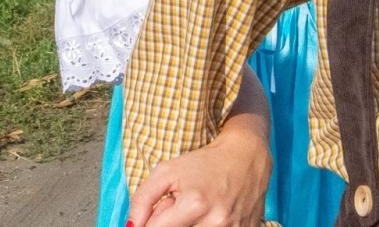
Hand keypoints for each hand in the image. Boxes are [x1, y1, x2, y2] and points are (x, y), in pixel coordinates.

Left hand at [128, 128, 270, 226]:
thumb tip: (131, 226)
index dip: (149, 226)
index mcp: (194, 204)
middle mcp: (215, 222)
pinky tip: (210, 217)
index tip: (153, 217)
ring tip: (194, 213)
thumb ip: (142, 199)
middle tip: (177, 211)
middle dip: (170, 225)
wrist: (246, 158)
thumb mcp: (166, 171)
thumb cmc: (204, 163)